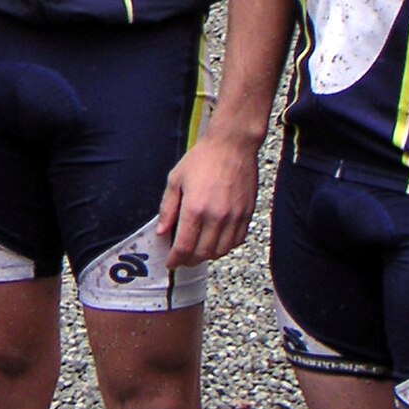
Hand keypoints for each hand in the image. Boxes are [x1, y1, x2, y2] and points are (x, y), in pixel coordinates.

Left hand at [156, 130, 258, 267]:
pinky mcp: (247, 214)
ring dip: (207, 256)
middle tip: (182, 259)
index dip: (175, 259)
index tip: (170, 263)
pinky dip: (225, 247)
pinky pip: (236, 241)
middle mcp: (216, 217)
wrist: (233, 146)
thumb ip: (168, 208)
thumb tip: (161, 232)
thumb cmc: (202, 159)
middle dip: (189, 260)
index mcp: (195, 208)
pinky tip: (216, 242)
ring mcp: (234, 217)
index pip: (184, 246)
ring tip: (197, 251)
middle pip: (202, 253)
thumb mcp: (176, 179)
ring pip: (221, 251)